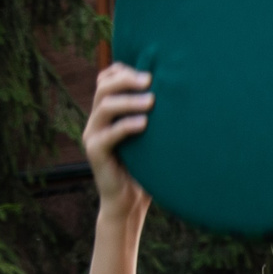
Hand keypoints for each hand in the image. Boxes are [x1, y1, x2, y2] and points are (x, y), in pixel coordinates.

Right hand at [83, 63, 154, 222]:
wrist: (129, 202)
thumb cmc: (145, 168)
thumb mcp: (150, 137)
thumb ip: (153, 114)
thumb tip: (180, 90)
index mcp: (107, 113)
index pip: (105, 79)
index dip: (123, 71)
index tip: (149, 71)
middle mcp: (96, 120)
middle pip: (103, 87)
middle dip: (127, 79)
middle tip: (150, 80)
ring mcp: (93, 135)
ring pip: (105, 107)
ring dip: (129, 101)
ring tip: (151, 101)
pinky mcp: (95, 153)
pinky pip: (108, 134)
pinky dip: (127, 126)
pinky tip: (145, 124)